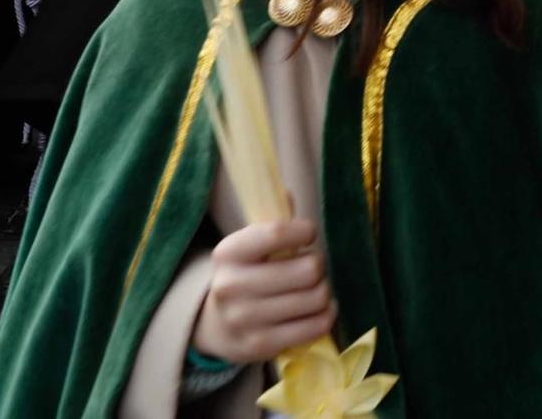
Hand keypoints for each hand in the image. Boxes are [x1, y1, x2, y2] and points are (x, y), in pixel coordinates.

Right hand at [191, 220, 336, 366]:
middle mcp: (231, 286)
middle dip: (318, 265)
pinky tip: (318, 310)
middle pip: (308, 269)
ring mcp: (244, 319)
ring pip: (317, 298)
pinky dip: (326, 315)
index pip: (278, 232)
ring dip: (325, 291)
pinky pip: (316, 326)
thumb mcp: (250, 244)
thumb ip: (273, 218)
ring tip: (314, 289)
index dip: (305, 231)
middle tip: (311, 268)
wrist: (215, 325)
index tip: (307, 235)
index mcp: (228, 253)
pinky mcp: (260, 346)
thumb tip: (287, 195)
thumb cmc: (246, 273)